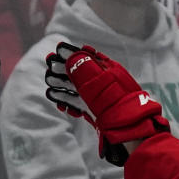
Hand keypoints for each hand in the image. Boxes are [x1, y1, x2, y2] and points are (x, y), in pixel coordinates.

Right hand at [61, 45, 170, 165]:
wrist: (129, 130)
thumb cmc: (117, 103)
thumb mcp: (100, 82)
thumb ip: (84, 70)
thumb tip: (71, 57)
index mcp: (107, 71)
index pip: (86, 58)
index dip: (71, 54)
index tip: (57, 49)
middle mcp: (102, 83)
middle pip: (79, 73)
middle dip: (63, 69)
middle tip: (49, 65)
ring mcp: (98, 98)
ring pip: (76, 88)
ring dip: (61, 84)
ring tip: (49, 82)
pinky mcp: (95, 112)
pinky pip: (78, 103)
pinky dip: (66, 100)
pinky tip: (56, 99)